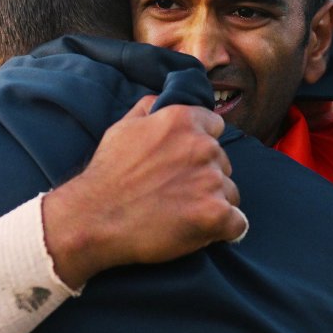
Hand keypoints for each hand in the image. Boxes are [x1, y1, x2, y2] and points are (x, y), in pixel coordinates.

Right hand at [42, 96, 246, 288]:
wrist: (95, 218)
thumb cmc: (107, 175)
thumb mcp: (123, 127)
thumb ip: (150, 108)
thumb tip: (163, 98)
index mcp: (184, 120)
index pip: (216, 129)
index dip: (200, 149)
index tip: (185, 167)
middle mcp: (203, 147)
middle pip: (224, 164)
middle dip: (207, 178)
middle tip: (177, 195)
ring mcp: (212, 181)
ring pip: (230, 194)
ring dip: (214, 204)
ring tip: (183, 216)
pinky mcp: (216, 214)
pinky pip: (238, 224)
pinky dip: (224, 231)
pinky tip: (202, 233)